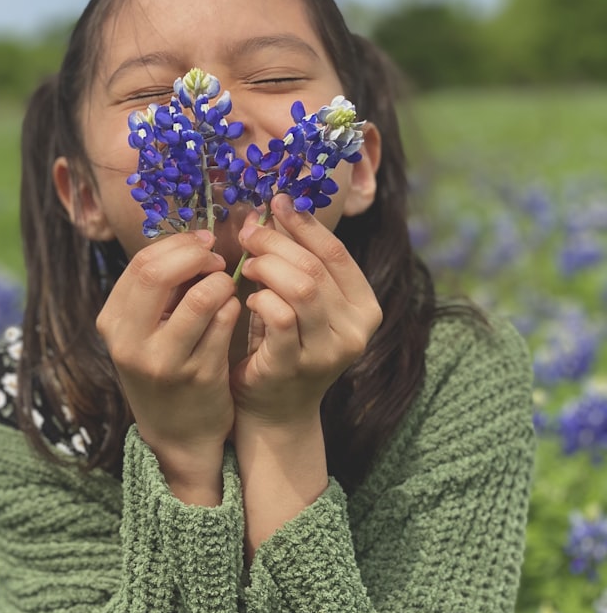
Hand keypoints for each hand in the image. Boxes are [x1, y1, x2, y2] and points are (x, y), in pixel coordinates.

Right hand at [96, 230, 239, 502]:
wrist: (178, 434)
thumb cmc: (164, 368)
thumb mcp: (142, 331)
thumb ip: (158, 290)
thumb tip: (193, 241)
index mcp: (112, 323)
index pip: (141, 264)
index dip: (178, 245)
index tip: (201, 243)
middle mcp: (131, 343)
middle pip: (157, 273)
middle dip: (195, 256)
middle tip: (216, 259)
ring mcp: (165, 362)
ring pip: (202, 296)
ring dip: (222, 282)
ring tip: (226, 287)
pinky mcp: (201, 376)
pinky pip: (226, 322)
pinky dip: (233, 307)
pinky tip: (231, 313)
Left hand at [231, 193, 381, 428]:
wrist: (276, 410)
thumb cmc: (284, 345)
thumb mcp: (301, 303)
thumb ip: (297, 263)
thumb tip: (272, 209)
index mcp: (365, 308)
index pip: (336, 253)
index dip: (304, 224)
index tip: (277, 202)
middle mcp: (355, 330)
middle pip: (316, 267)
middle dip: (277, 242)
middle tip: (250, 232)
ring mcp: (328, 351)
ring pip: (302, 288)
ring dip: (268, 267)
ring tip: (248, 266)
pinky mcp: (295, 366)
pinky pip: (279, 317)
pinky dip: (260, 298)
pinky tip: (248, 298)